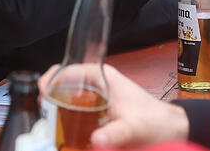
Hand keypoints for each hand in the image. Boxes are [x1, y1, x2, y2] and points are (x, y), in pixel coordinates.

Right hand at [38, 64, 188, 148]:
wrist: (169, 128)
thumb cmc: (154, 122)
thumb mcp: (133, 128)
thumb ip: (116, 134)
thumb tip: (96, 140)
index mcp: (102, 76)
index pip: (68, 69)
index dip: (51, 80)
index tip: (40, 95)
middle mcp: (97, 82)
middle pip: (63, 83)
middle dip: (49, 97)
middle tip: (42, 115)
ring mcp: (97, 94)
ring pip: (67, 96)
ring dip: (56, 108)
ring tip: (48, 125)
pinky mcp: (98, 107)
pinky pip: (75, 108)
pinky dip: (66, 117)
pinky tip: (62, 131)